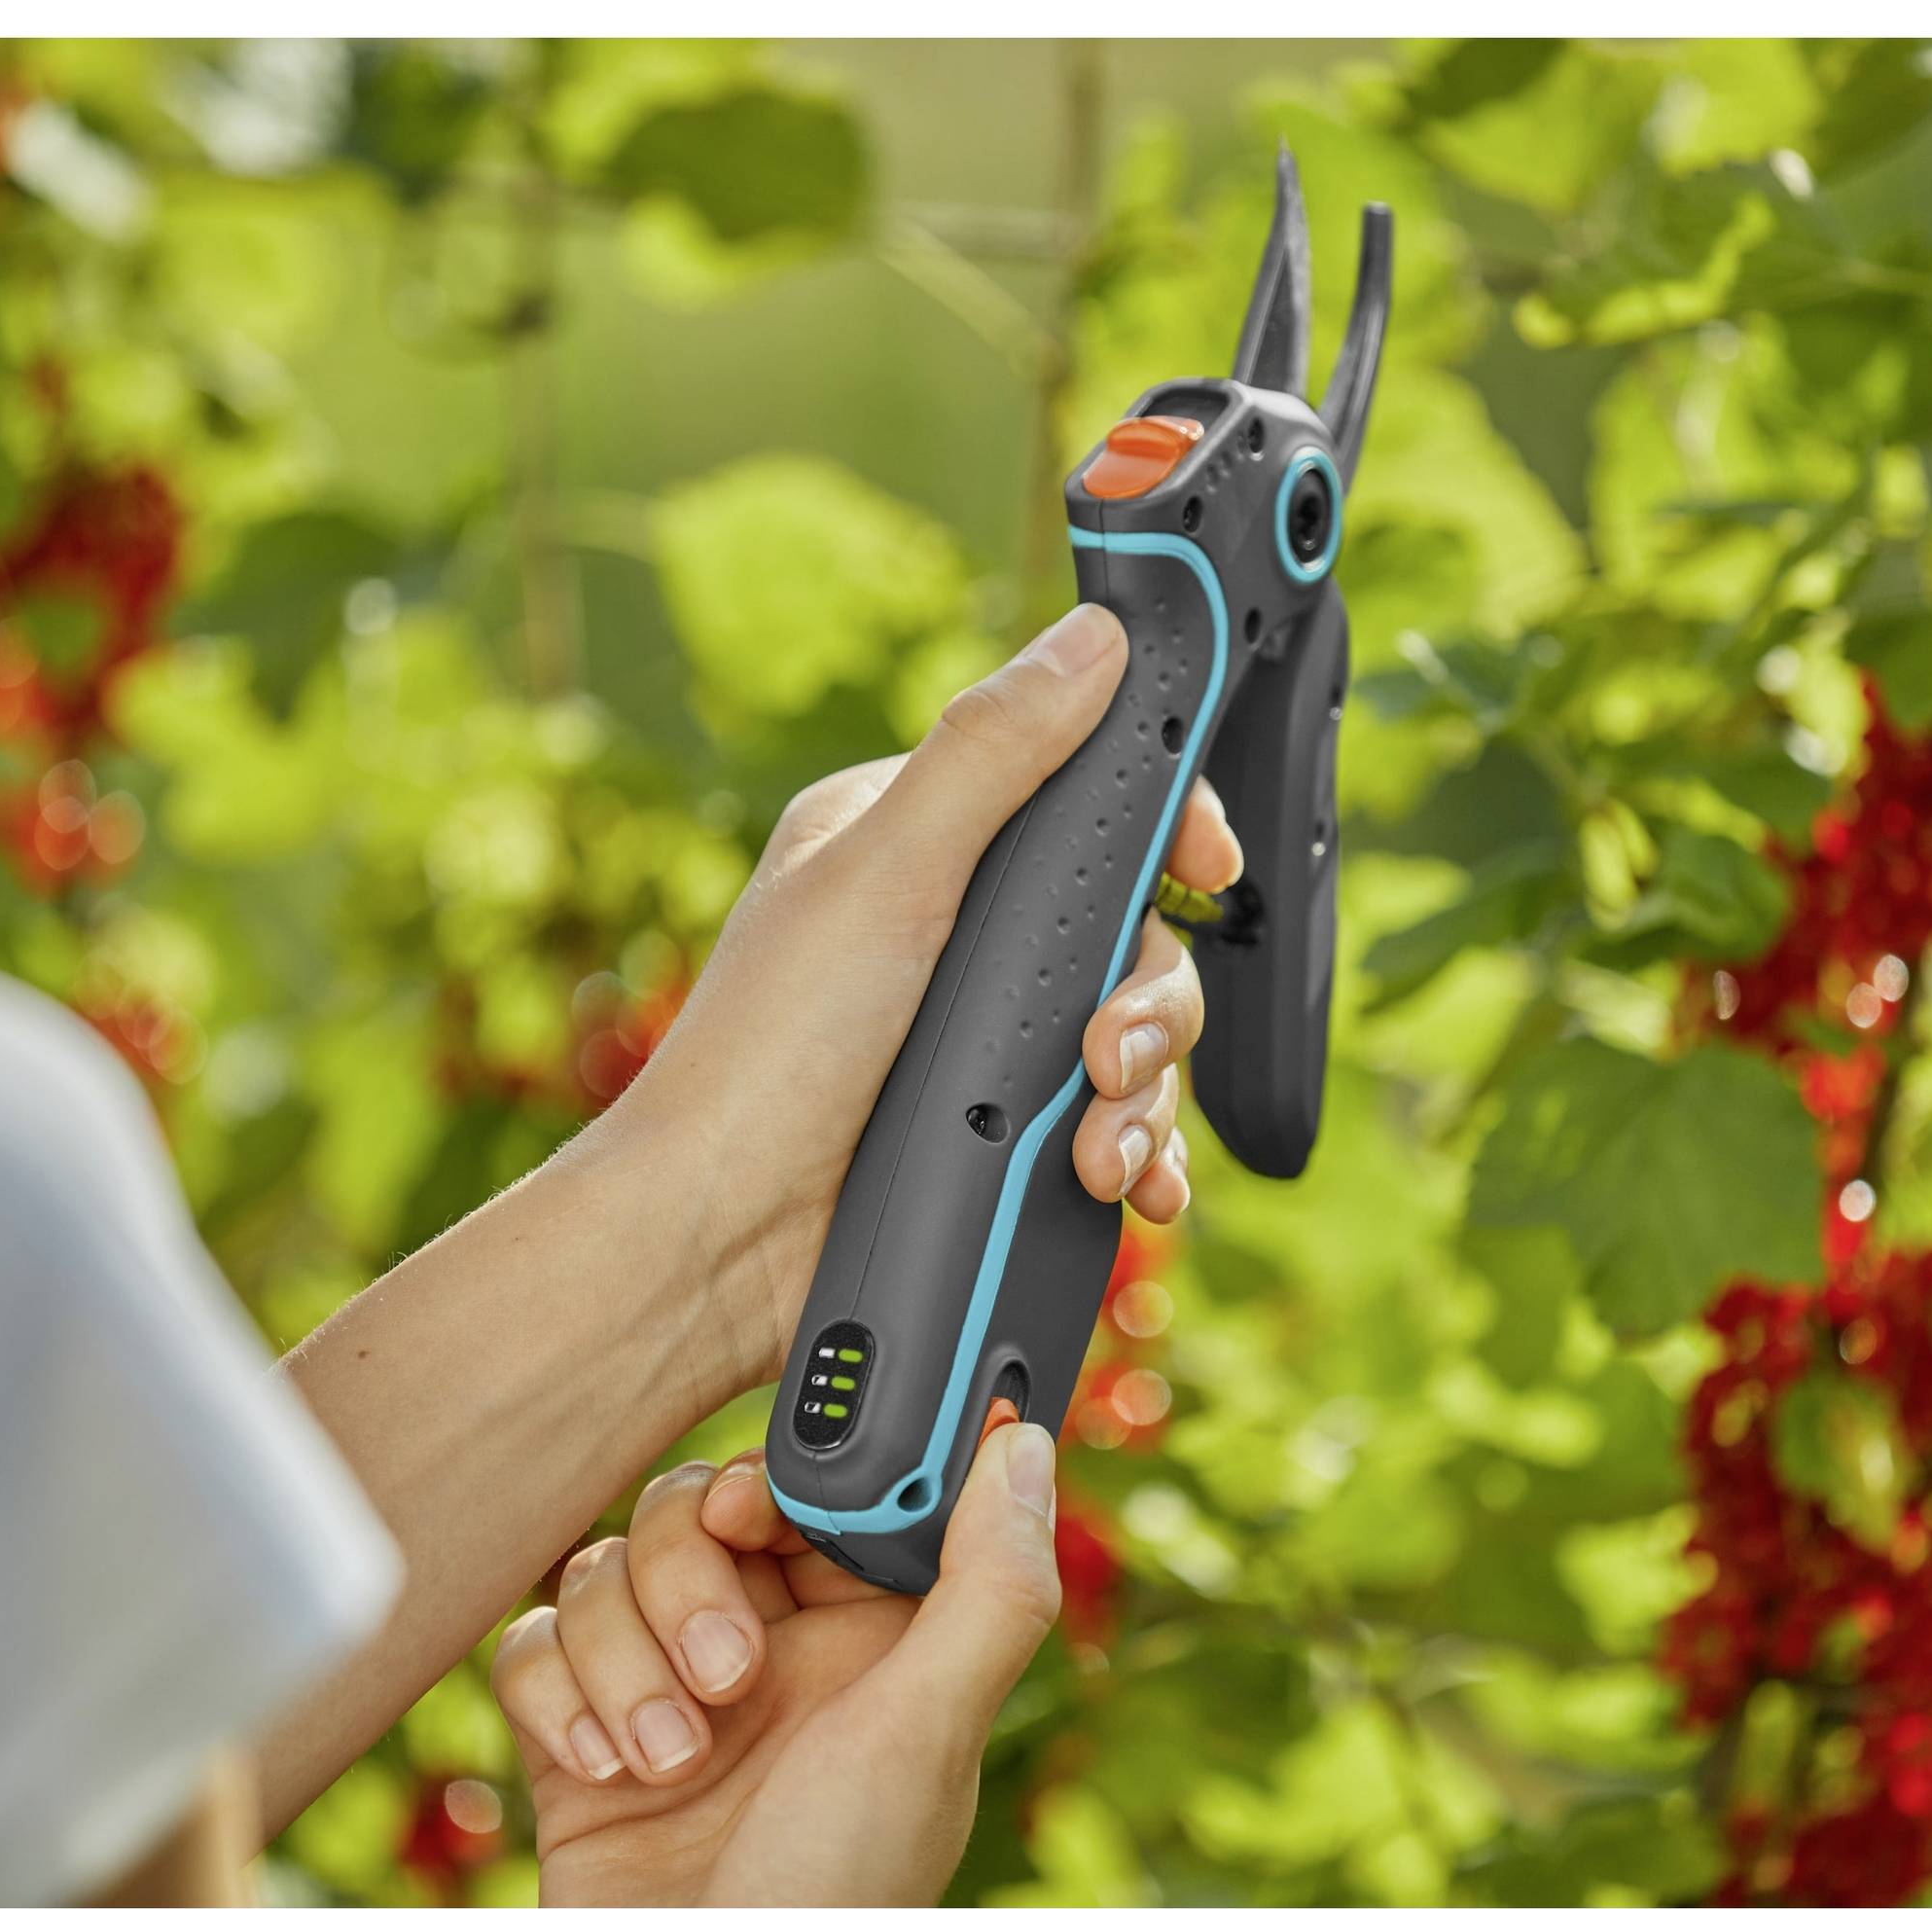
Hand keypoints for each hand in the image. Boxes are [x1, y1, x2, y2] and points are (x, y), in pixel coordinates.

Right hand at [489, 1425, 1061, 1905]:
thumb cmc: (836, 1896)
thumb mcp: (932, 1733)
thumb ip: (987, 1585)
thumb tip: (1023, 1441)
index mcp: (870, 1637)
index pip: (819, 1492)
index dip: (783, 1478)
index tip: (753, 1505)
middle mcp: (771, 1649)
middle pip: (693, 1509)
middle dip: (689, 1581)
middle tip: (728, 1675)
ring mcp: (666, 1686)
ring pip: (608, 1571)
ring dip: (625, 1658)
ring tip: (671, 1762)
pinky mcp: (579, 1732)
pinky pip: (534, 1644)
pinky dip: (561, 1700)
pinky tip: (607, 1774)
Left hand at [592, 603, 1237, 1404]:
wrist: (722, 1247)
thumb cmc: (767, 1057)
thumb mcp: (885, 874)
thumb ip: (992, 754)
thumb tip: (1094, 638)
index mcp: (915, 839)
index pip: (1079, 790)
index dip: (1163, 826)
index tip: (1209, 865)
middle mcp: (956, 933)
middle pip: (1130, 928)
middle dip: (1148, 1002)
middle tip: (1105, 1056)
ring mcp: (980, 1039)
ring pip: (1135, 1035)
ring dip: (1144, 1095)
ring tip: (1099, 1149)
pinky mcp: (1001, 1133)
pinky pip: (1118, 1125)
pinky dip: (1140, 1155)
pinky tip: (1131, 1184)